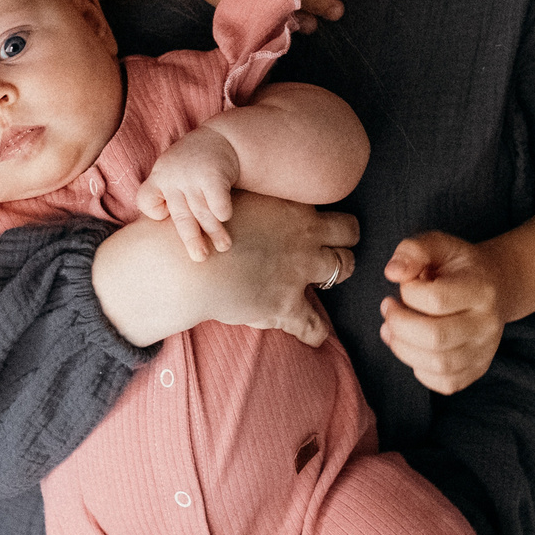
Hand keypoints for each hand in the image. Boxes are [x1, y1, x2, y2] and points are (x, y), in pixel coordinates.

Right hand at [91, 192, 356, 347]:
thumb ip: (263, 206)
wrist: (185, 262)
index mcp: (296, 215)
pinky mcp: (284, 307)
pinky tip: (313, 332)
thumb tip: (265, 204)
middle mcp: (305, 243)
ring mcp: (298, 275)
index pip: (341, 221)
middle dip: (343, 250)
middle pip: (349, 244)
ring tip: (321, 283)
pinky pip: (315, 326)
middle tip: (329, 256)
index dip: (337, 229)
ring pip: (342, 272)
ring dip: (335, 277)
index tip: (325, 234)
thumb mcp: (239, 202)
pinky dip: (316, 331)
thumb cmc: (201, 225)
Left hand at [136, 128, 244, 260]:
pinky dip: (223, 212)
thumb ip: (167, 197)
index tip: (167, 214)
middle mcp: (173, 177)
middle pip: (180, 216)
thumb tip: (174, 235)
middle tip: (200, 258)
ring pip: (203, 213)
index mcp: (159, 177)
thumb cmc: (193, 165)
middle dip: (192, 239)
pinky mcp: (213, 176)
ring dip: (215, 233)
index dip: (156, 212)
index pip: (146, 201)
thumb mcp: (172, 172)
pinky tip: (227, 217)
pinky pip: (218, 204)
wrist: (220, 138)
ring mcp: (192, 177)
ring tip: (224, 247)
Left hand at [379, 232, 509, 395]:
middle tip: (388, 310)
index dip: (408, 293)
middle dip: (399, 325)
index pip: (435, 300)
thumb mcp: (440, 245)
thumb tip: (393, 273)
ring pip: (438, 364)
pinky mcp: (478, 369)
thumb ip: (414, 250)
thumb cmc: (460, 266)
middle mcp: (488, 323)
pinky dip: (420, 370)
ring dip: (403, 349)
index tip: (404, 285)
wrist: (497, 286)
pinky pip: (444, 384)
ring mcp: (485, 350)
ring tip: (392, 330)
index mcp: (481, 289)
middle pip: (435, 338)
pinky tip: (413, 348)